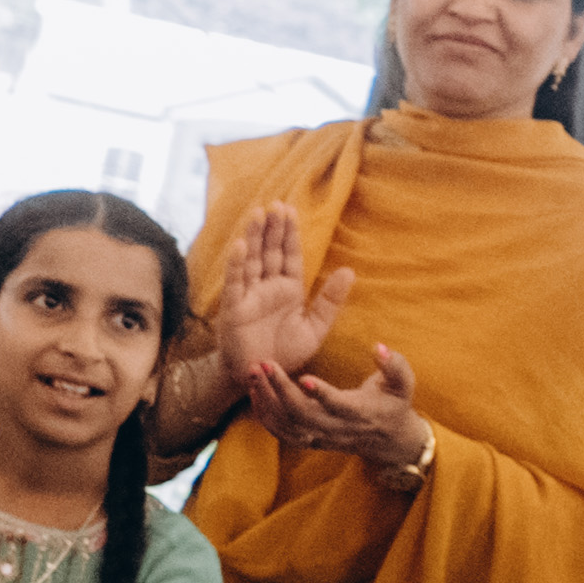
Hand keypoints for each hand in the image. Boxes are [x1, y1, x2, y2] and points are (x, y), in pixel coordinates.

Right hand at [214, 198, 357, 380]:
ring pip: (252, 260)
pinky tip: (241, 245)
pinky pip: (235, 283)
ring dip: (254, 237)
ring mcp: (249, 296)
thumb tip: (349, 270)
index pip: (290, 255)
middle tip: (277, 204)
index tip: (291, 210)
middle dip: (273, 228)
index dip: (290, 234)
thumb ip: (330, 300)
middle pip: (270, 251)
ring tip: (258, 213)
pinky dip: (237, 264)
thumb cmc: (286, 354)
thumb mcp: (315, 328)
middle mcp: (268, 288)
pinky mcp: (234, 309)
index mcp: (288, 290)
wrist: (264, 378)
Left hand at [247, 338, 426, 471]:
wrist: (391, 440)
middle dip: (281, 391)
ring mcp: (322, 437)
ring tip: (254, 373)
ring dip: (267, 402)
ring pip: (289, 426)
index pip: (338, 407)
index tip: (303, 377)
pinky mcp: (311, 440)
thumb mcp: (403, 383)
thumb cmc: (395, 403)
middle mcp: (338, 429)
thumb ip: (394, 365)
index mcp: (360, 413)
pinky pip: (282, 433)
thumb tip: (379, 347)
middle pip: (304, 416)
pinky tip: (254, 392)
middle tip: (265, 364)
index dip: (322, 394)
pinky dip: (265, 416)